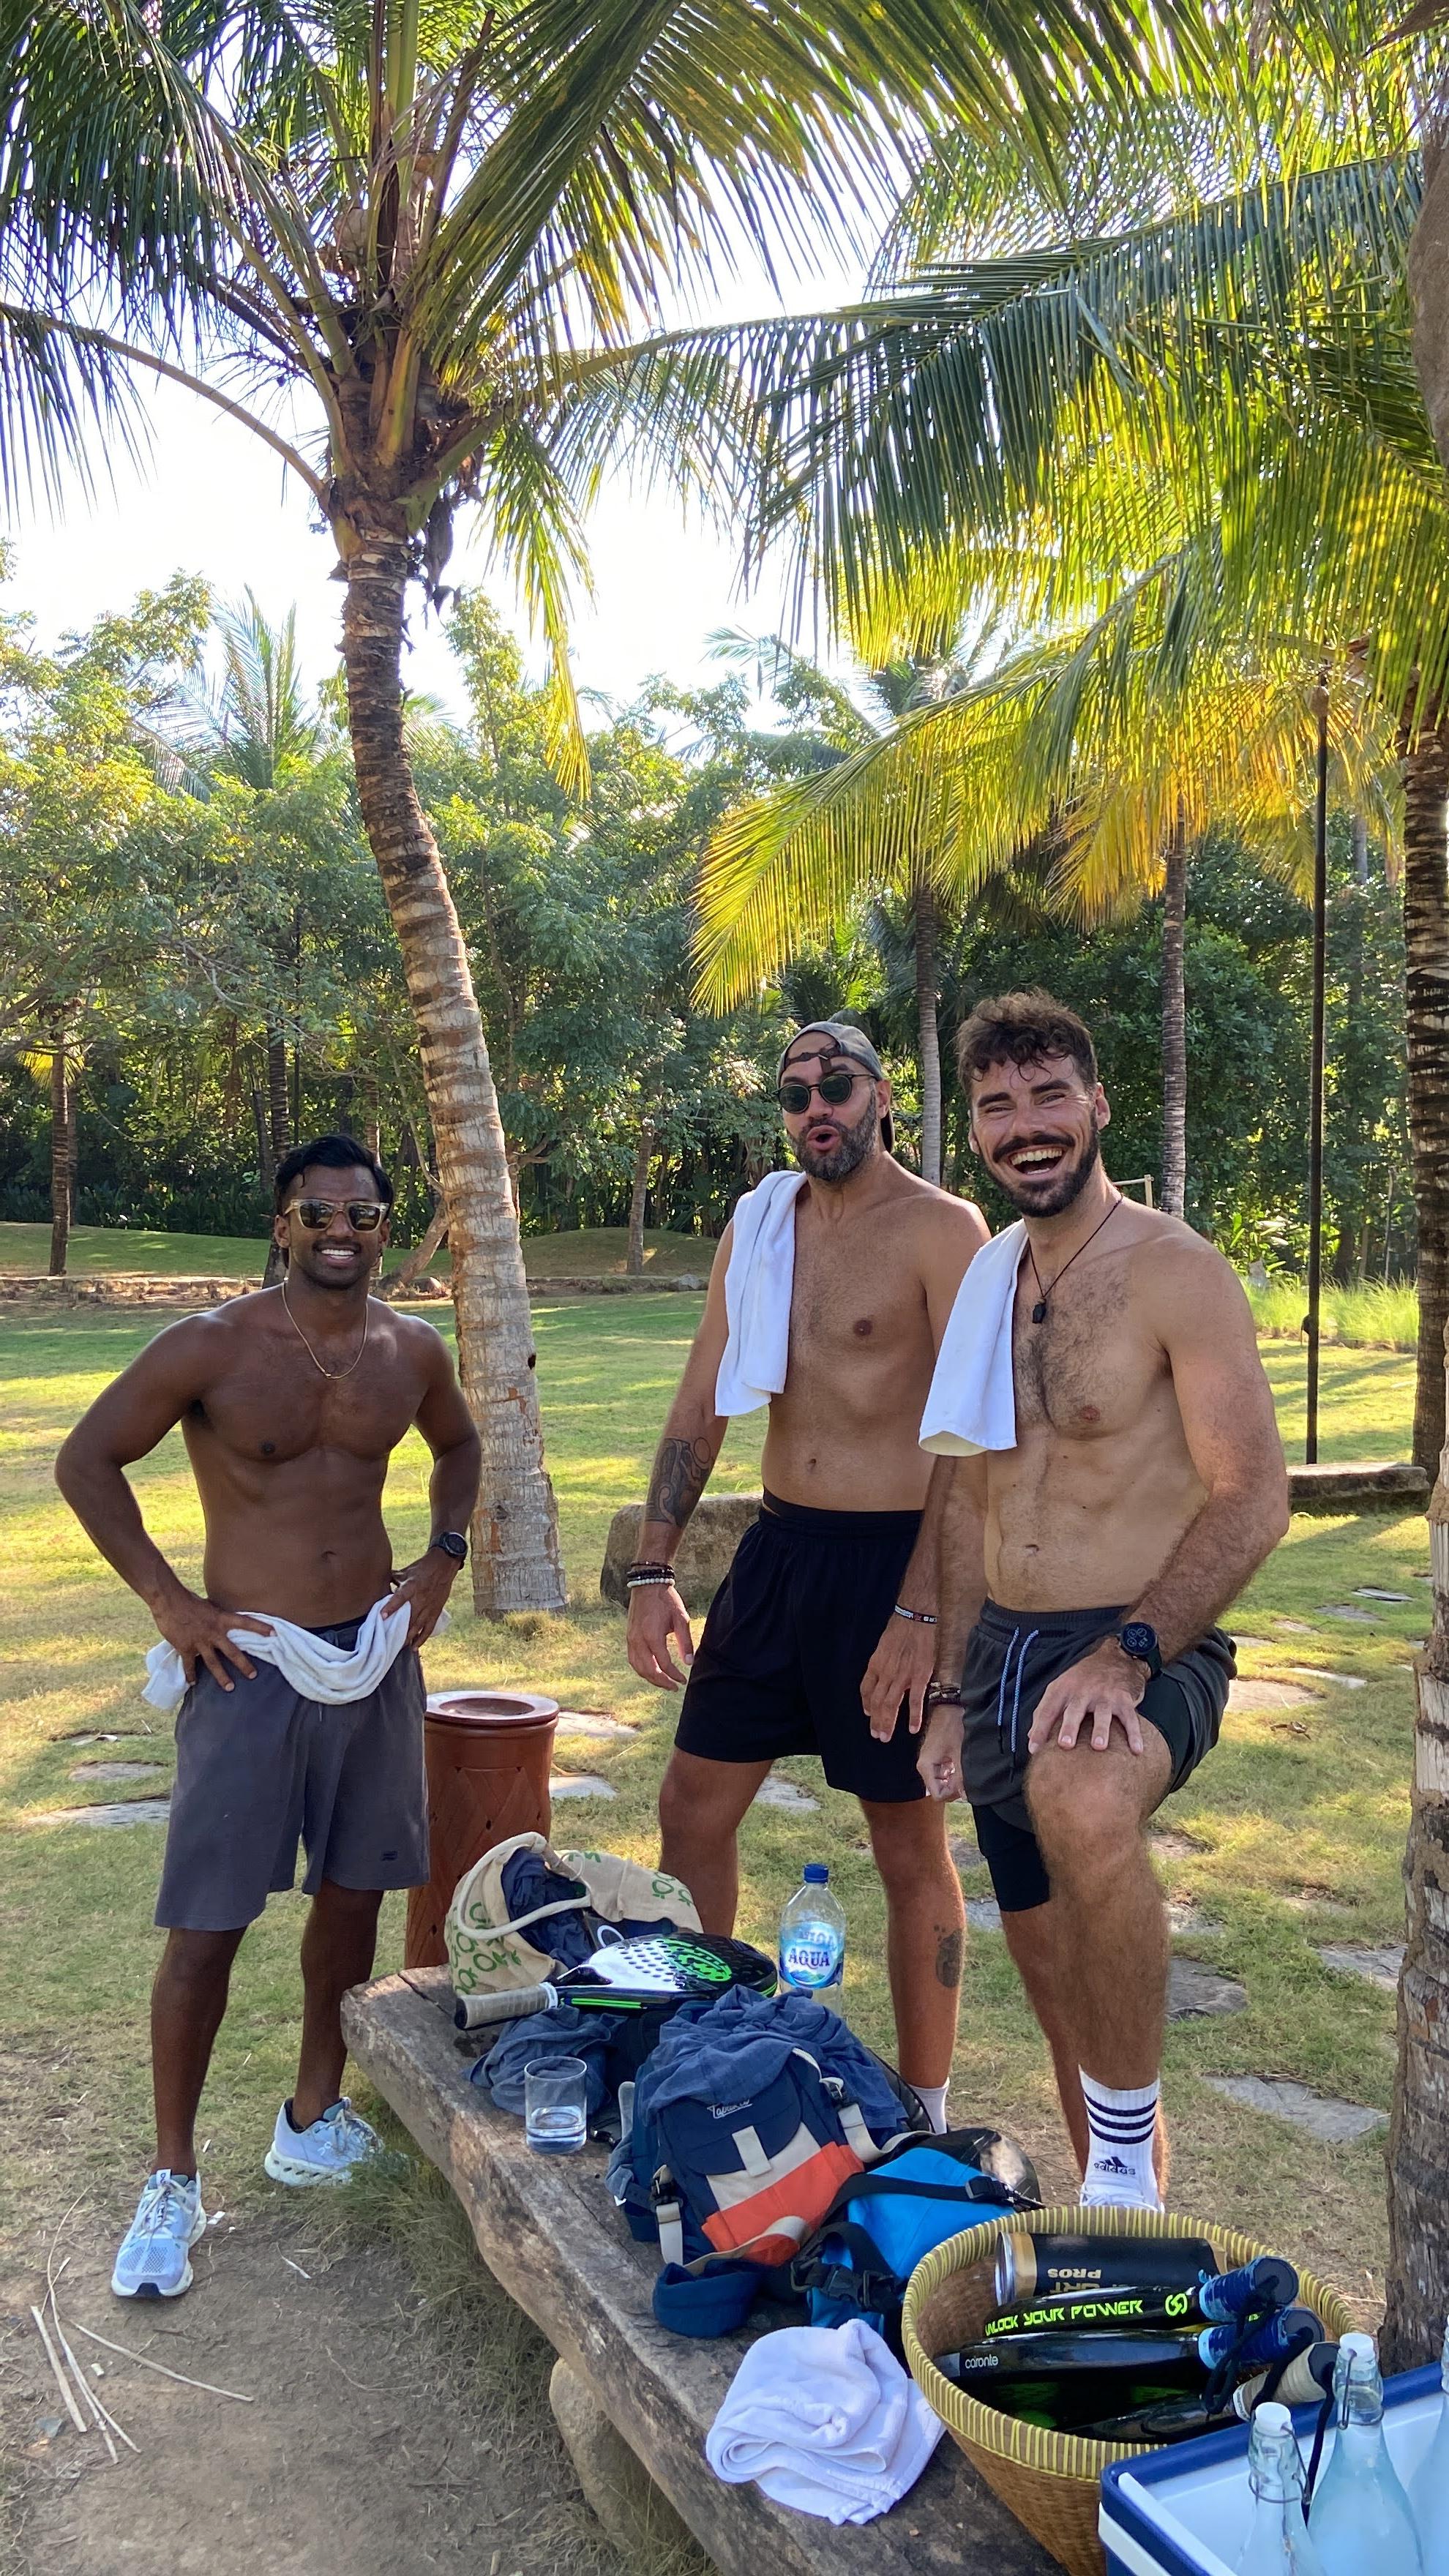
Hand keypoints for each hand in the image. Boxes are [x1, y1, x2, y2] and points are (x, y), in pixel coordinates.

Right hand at [155, 1590, 270, 1692]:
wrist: (169, 1601)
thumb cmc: (189, 1600)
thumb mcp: (209, 1605)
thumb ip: (217, 1616)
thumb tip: (224, 1619)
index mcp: (221, 1619)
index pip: (245, 1622)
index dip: (260, 1627)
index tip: (274, 1633)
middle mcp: (213, 1632)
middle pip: (232, 1652)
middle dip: (244, 1665)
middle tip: (253, 1675)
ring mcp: (200, 1642)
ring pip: (213, 1664)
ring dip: (222, 1677)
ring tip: (230, 1688)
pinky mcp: (185, 1648)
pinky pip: (189, 1665)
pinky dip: (191, 1675)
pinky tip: (193, 1684)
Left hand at [388, 1548, 459, 1647]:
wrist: (444, 1565)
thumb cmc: (422, 1567)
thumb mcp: (405, 1571)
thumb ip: (392, 1579)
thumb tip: (378, 1583)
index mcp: (411, 1587)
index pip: (399, 1598)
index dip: (391, 1607)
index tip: (382, 1617)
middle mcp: (420, 1599)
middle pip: (408, 1619)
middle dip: (399, 1632)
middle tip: (388, 1642)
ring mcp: (429, 1607)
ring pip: (417, 1627)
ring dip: (408, 1638)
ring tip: (399, 1647)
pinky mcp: (435, 1611)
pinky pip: (428, 1628)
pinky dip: (422, 1638)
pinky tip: (415, 1646)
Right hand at [627, 1581, 693, 1688]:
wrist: (648, 1584)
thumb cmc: (666, 1600)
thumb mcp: (681, 1619)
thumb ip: (685, 1642)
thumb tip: (689, 1662)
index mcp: (652, 1636)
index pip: (664, 1664)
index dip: (675, 1675)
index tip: (684, 1679)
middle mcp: (638, 1640)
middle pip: (649, 1670)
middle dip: (662, 1682)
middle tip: (674, 1687)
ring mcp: (631, 1639)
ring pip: (638, 1668)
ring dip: (651, 1678)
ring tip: (663, 1683)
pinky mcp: (629, 1637)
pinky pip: (632, 1660)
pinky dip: (641, 1669)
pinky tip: (651, 1671)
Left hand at [861, 1614, 936, 1739]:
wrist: (916, 1616)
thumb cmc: (901, 1627)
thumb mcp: (884, 1644)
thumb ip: (882, 1661)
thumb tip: (881, 1671)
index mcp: (876, 1664)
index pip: (866, 1689)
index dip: (867, 1704)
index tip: (868, 1714)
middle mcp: (886, 1673)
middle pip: (877, 1702)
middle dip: (876, 1721)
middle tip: (877, 1735)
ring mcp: (902, 1676)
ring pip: (891, 1705)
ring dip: (887, 1723)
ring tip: (886, 1737)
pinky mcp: (919, 1676)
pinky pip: (914, 1700)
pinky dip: (913, 1716)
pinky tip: (912, 1728)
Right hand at [917, 1704, 965, 1800]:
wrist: (949, 1708)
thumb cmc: (952, 1727)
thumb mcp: (959, 1753)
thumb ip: (961, 1776)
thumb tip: (966, 1796)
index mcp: (926, 1767)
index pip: (937, 1794)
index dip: (953, 1792)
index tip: (964, 1783)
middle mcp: (925, 1767)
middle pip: (940, 1790)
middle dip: (955, 1787)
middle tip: (967, 1776)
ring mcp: (930, 1763)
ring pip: (943, 1783)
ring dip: (955, 1780)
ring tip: (964, 1768)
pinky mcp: (936, 1759)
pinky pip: (944, 1775)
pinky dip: (954, 1773)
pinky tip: (961, 1763)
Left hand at [1027, 1641, 1146, 1755]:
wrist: (1115, 1659)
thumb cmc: (1082, 1680)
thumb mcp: (1061, 1688)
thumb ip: (1045, 1712)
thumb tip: (1031, 1740)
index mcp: (1064, 1689)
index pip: (1048, 1709)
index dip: (1040, 1729)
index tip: (1034, 1749)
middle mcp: (1083, 1691)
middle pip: (1075, 1710)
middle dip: (1069, 1727)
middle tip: (1065, 1744)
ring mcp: (1105, 1695)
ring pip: (1103, 1714)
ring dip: (1101, 1730)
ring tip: (1099, 1746)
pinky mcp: (1124, 1700)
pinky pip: (1130, 1718)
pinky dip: (1134, 1734)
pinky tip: (1136, 1749)